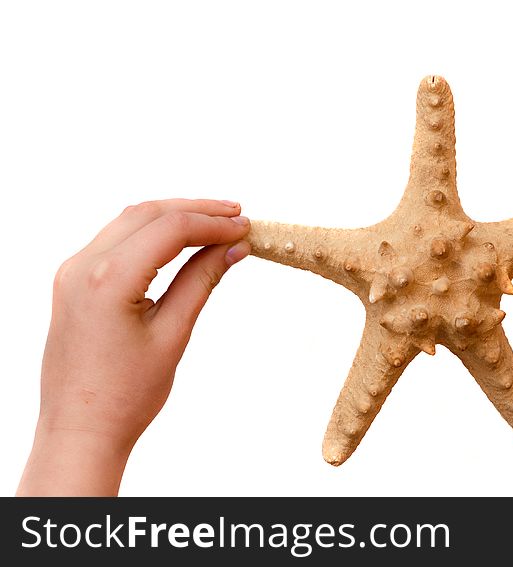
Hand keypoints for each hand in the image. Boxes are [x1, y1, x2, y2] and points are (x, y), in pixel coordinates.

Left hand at [18, 199, 250, 495]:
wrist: (80, 430)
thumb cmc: (126, 395)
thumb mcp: (173, 334)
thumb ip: (202, 281)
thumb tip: (233, 248)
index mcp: (107, 280)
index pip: (170, 229)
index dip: (213, 224)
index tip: (246, 227)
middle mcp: (82, 266)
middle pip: (147, 214)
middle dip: (196, 210)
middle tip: (237, 215)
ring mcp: (72, 272)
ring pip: (129, 222)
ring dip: (173, 217)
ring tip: (215, 223)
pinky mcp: (73, 282)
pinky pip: (115, 241)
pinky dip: (151, 234)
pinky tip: (180, 241)